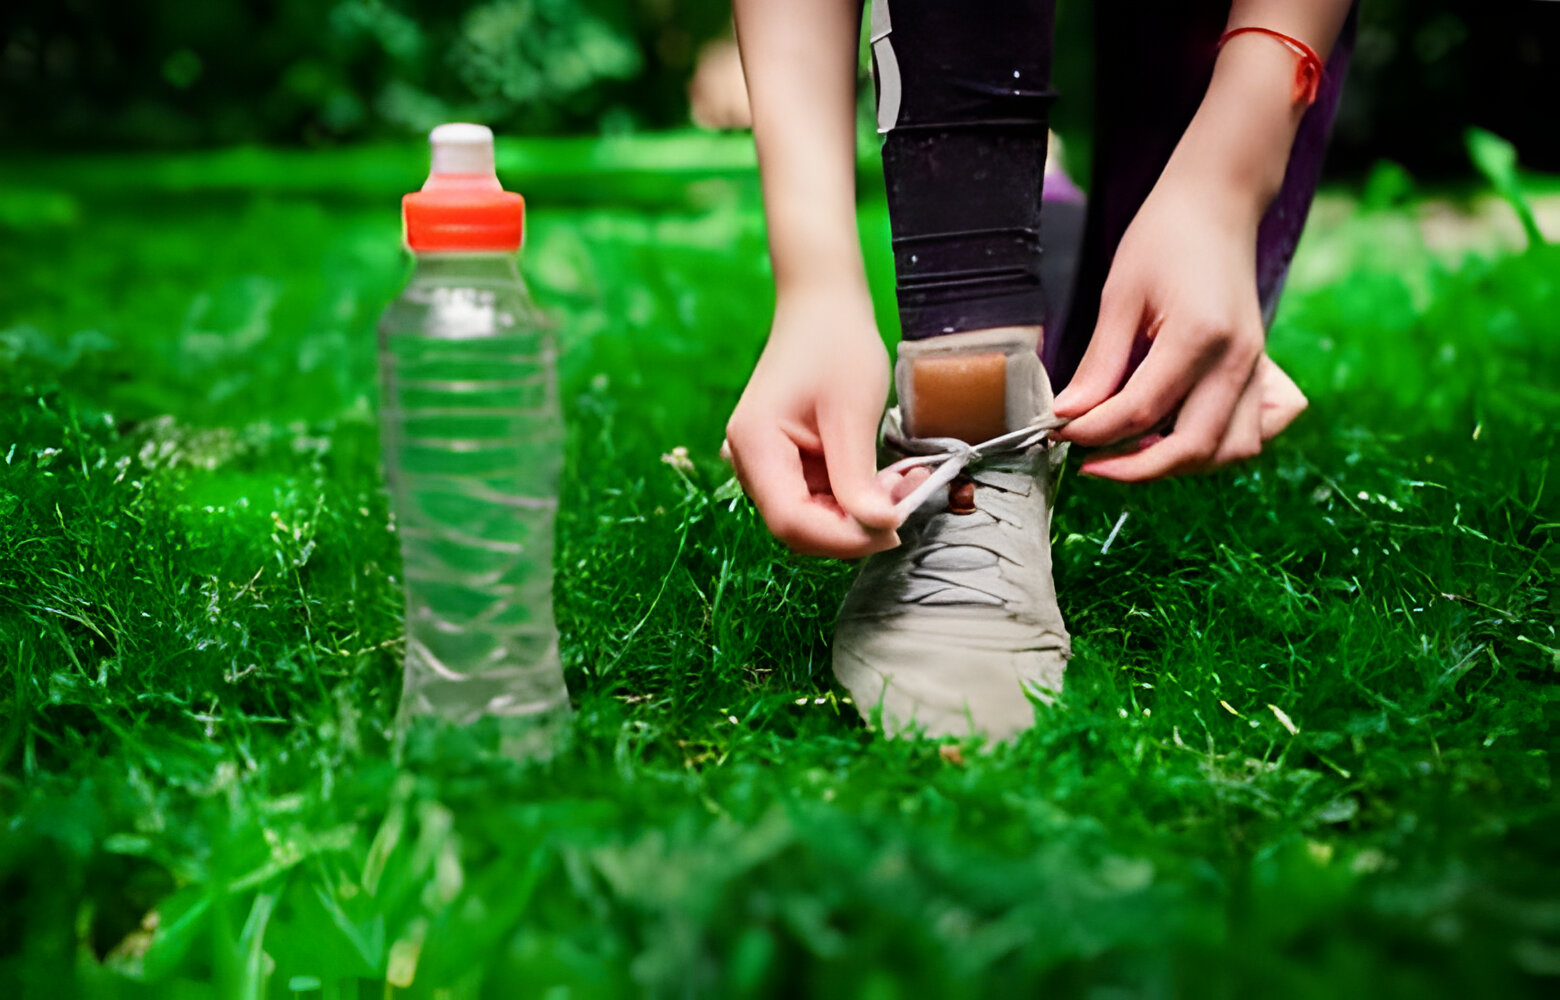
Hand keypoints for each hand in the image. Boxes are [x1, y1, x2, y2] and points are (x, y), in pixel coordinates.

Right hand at [724, 288, 925, 557]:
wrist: (823, 309)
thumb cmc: (835, 346)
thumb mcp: (852, 413)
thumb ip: (858, 478)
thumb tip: (880, 528)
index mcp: (756, 445)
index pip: (792, 520)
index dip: (843, 538)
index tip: (894, 529)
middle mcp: (751, 462)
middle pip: (799, 526)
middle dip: (855, 527)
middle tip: (908, 504)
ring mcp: (768, 465)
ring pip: (814, 517)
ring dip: (862, 513)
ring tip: (908, 482)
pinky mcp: (789, 464)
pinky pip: (822, 499)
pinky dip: (858, 498)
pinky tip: (890, 478)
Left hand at [1051, 170, 1304, 479]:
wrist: (1217, 204)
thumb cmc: (1165, 238)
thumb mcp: (1120, 296)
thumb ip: (1100, 365)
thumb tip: (1067, 415)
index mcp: (1200, 336)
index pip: (1141, 412)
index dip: (1092, 432)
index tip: (1057, 431)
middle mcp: (1238, 360)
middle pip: (1191, 447)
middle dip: (1134, 467)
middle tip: (1089, 462)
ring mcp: (1257, 367)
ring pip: (1230, 451)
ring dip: (1179, 463)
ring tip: (1131, 451)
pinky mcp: (1261, 370)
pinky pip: (1254, 431)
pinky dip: (1221, 448)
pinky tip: (1182, 435)